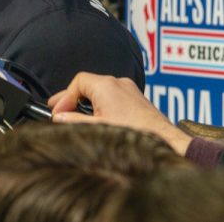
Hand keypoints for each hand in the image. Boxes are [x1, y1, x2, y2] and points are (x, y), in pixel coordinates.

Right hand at [47, 72, 191, 154]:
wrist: (164, 142)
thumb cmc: (133, 134)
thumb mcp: (97, 128)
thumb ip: (74, 120)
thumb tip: (60, 118)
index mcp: (105, 85)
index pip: (77, 82)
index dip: (65, 97)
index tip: (58, 112)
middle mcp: (118, 83)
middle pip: (88, 85)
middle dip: (72, 98)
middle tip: (58, 109)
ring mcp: (129, 90)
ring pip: (100, 91)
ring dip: (87, 102)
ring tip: (76, 115)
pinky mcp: (137, 100)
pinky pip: (113, 96)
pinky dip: (101, 104)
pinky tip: (97, 118)